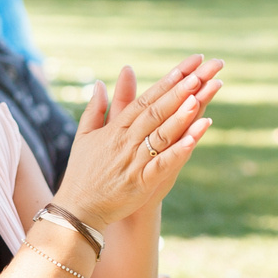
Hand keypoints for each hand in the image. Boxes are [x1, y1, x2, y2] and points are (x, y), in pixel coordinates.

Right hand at [52, 55, 223, 228]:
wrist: (78, 209)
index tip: (183, 68)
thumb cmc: (82, 172)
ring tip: (199, 96)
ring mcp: (134, 161)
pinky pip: (163, 164)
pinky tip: (194, 138)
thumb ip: (95, 109)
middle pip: (156, 112)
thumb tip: (101, 83)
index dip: (164, 84)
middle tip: (199, 73)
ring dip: (181, 116)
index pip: (143, 101)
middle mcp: (126, 142)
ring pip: (161, 135)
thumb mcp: (84, 136)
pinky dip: (178, 151)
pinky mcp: (141, 183)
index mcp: (115, 129)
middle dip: (178, 92)